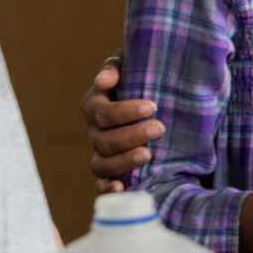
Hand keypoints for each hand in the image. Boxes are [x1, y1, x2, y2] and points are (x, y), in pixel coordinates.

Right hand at [81, 53, 164, 192]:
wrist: (153, 95)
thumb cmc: (140, 75)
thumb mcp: (130, 64)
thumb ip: (115, 66)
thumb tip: (104, 80)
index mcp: (95, 103)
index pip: (101, 112)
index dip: (124, 112)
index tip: (152, 106)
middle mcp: (93, 130)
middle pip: (103, 140)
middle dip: (132, 135)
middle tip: (159, 128)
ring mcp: (100, 152)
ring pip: (100, 164)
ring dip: (123, 161)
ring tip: (149, 154)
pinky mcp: (109, 170)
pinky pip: (100, 184)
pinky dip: (108, 188)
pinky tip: (122, 188)